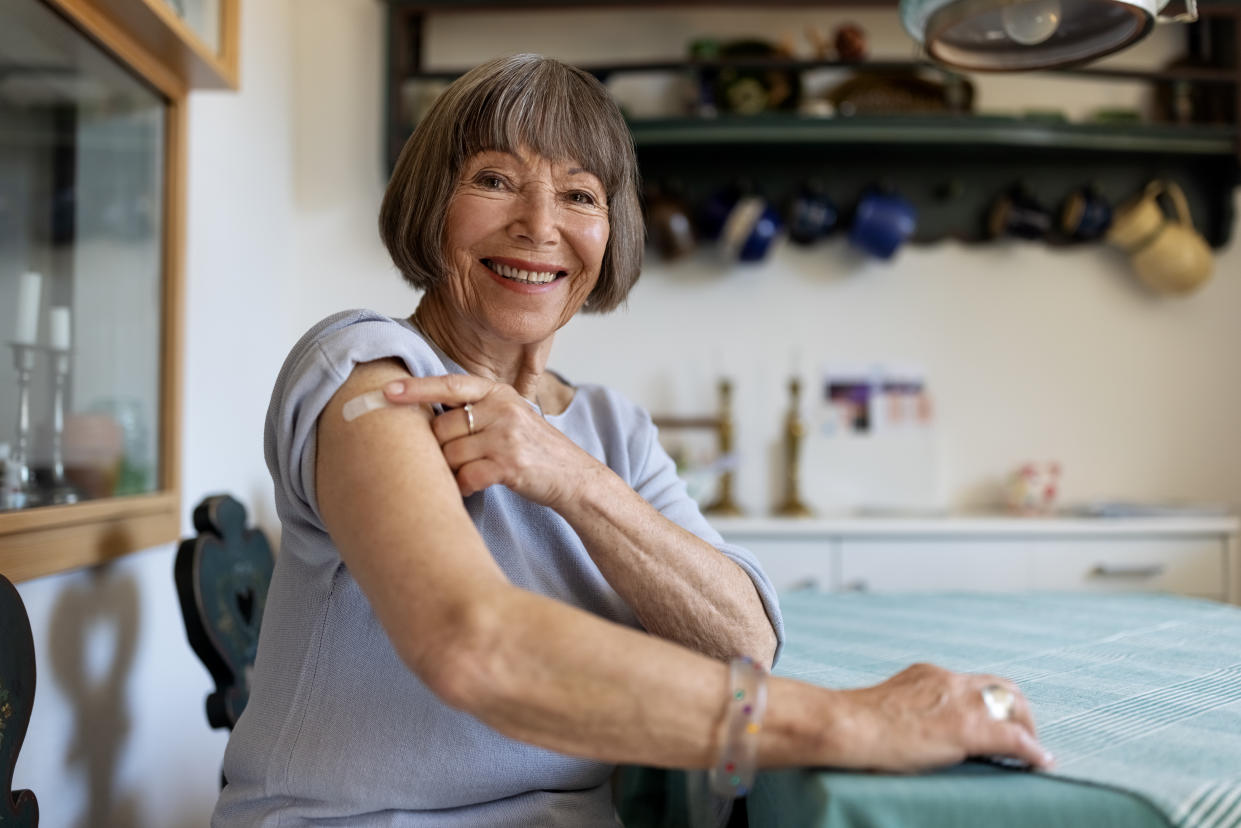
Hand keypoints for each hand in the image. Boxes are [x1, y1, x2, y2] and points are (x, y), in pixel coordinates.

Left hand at [383, 374, 603, 507]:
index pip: (449, 385)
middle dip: (440, 450)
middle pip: (442, 429)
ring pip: (450, 455)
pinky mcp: (509, 465)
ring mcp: (507, 437)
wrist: (573, 477)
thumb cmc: (533, 450)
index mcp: (498, 393)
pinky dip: (463, 487)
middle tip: (454, 461)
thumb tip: (423, 415)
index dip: (416, 389)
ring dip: (451, 471)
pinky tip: (474, 487)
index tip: (385, 393)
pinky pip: (465, 477)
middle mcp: (503, 409)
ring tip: (469, 475)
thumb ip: (475, 410)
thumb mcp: (509, 417)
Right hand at [838, 663, 1052, 772]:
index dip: (990, 701)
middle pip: (1002, 686)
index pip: (973, 682)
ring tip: (1032, 749)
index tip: (993, 719)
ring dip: (1027, 728)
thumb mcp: (889, 704)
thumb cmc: (856, 723)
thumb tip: (915, 729)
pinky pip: (1014, 737)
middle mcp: (949, 681)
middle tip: (1022, 735)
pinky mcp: (969, 728)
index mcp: (928, 674)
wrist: (850, 726)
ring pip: (1013, 706)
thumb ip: (910, 707)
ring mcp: (961, 702)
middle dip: (1018, 710)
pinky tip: (1038, 761)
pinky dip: (1031, 749)